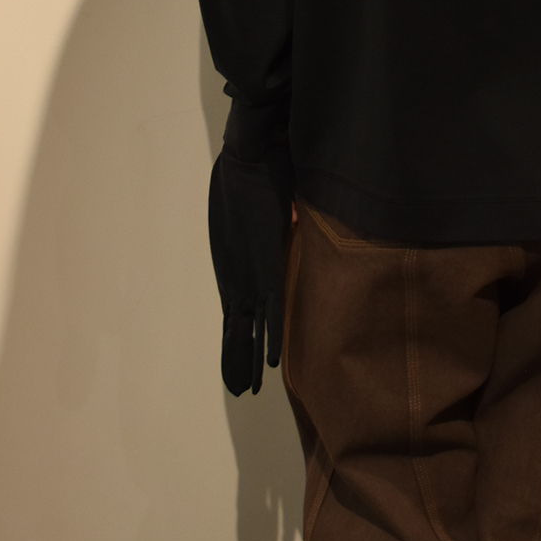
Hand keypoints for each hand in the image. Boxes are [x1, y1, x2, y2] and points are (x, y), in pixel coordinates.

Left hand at [208, 143, 292, 394]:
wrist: (252, 150)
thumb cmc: (264, 164)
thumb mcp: (272, 200)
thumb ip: (285, 217)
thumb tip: (300, 218)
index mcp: (241, 259)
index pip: (243, 304)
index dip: (245, 329)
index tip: (244, 354)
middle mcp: (242, 272)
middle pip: (240, 324)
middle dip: (240, 355)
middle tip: (240, 386)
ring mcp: (251, 273)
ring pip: (249, 327)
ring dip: (249, 358)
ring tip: (246, 389)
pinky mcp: (264, 269)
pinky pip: (269, 312)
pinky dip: (271, 338)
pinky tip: (272, 364)